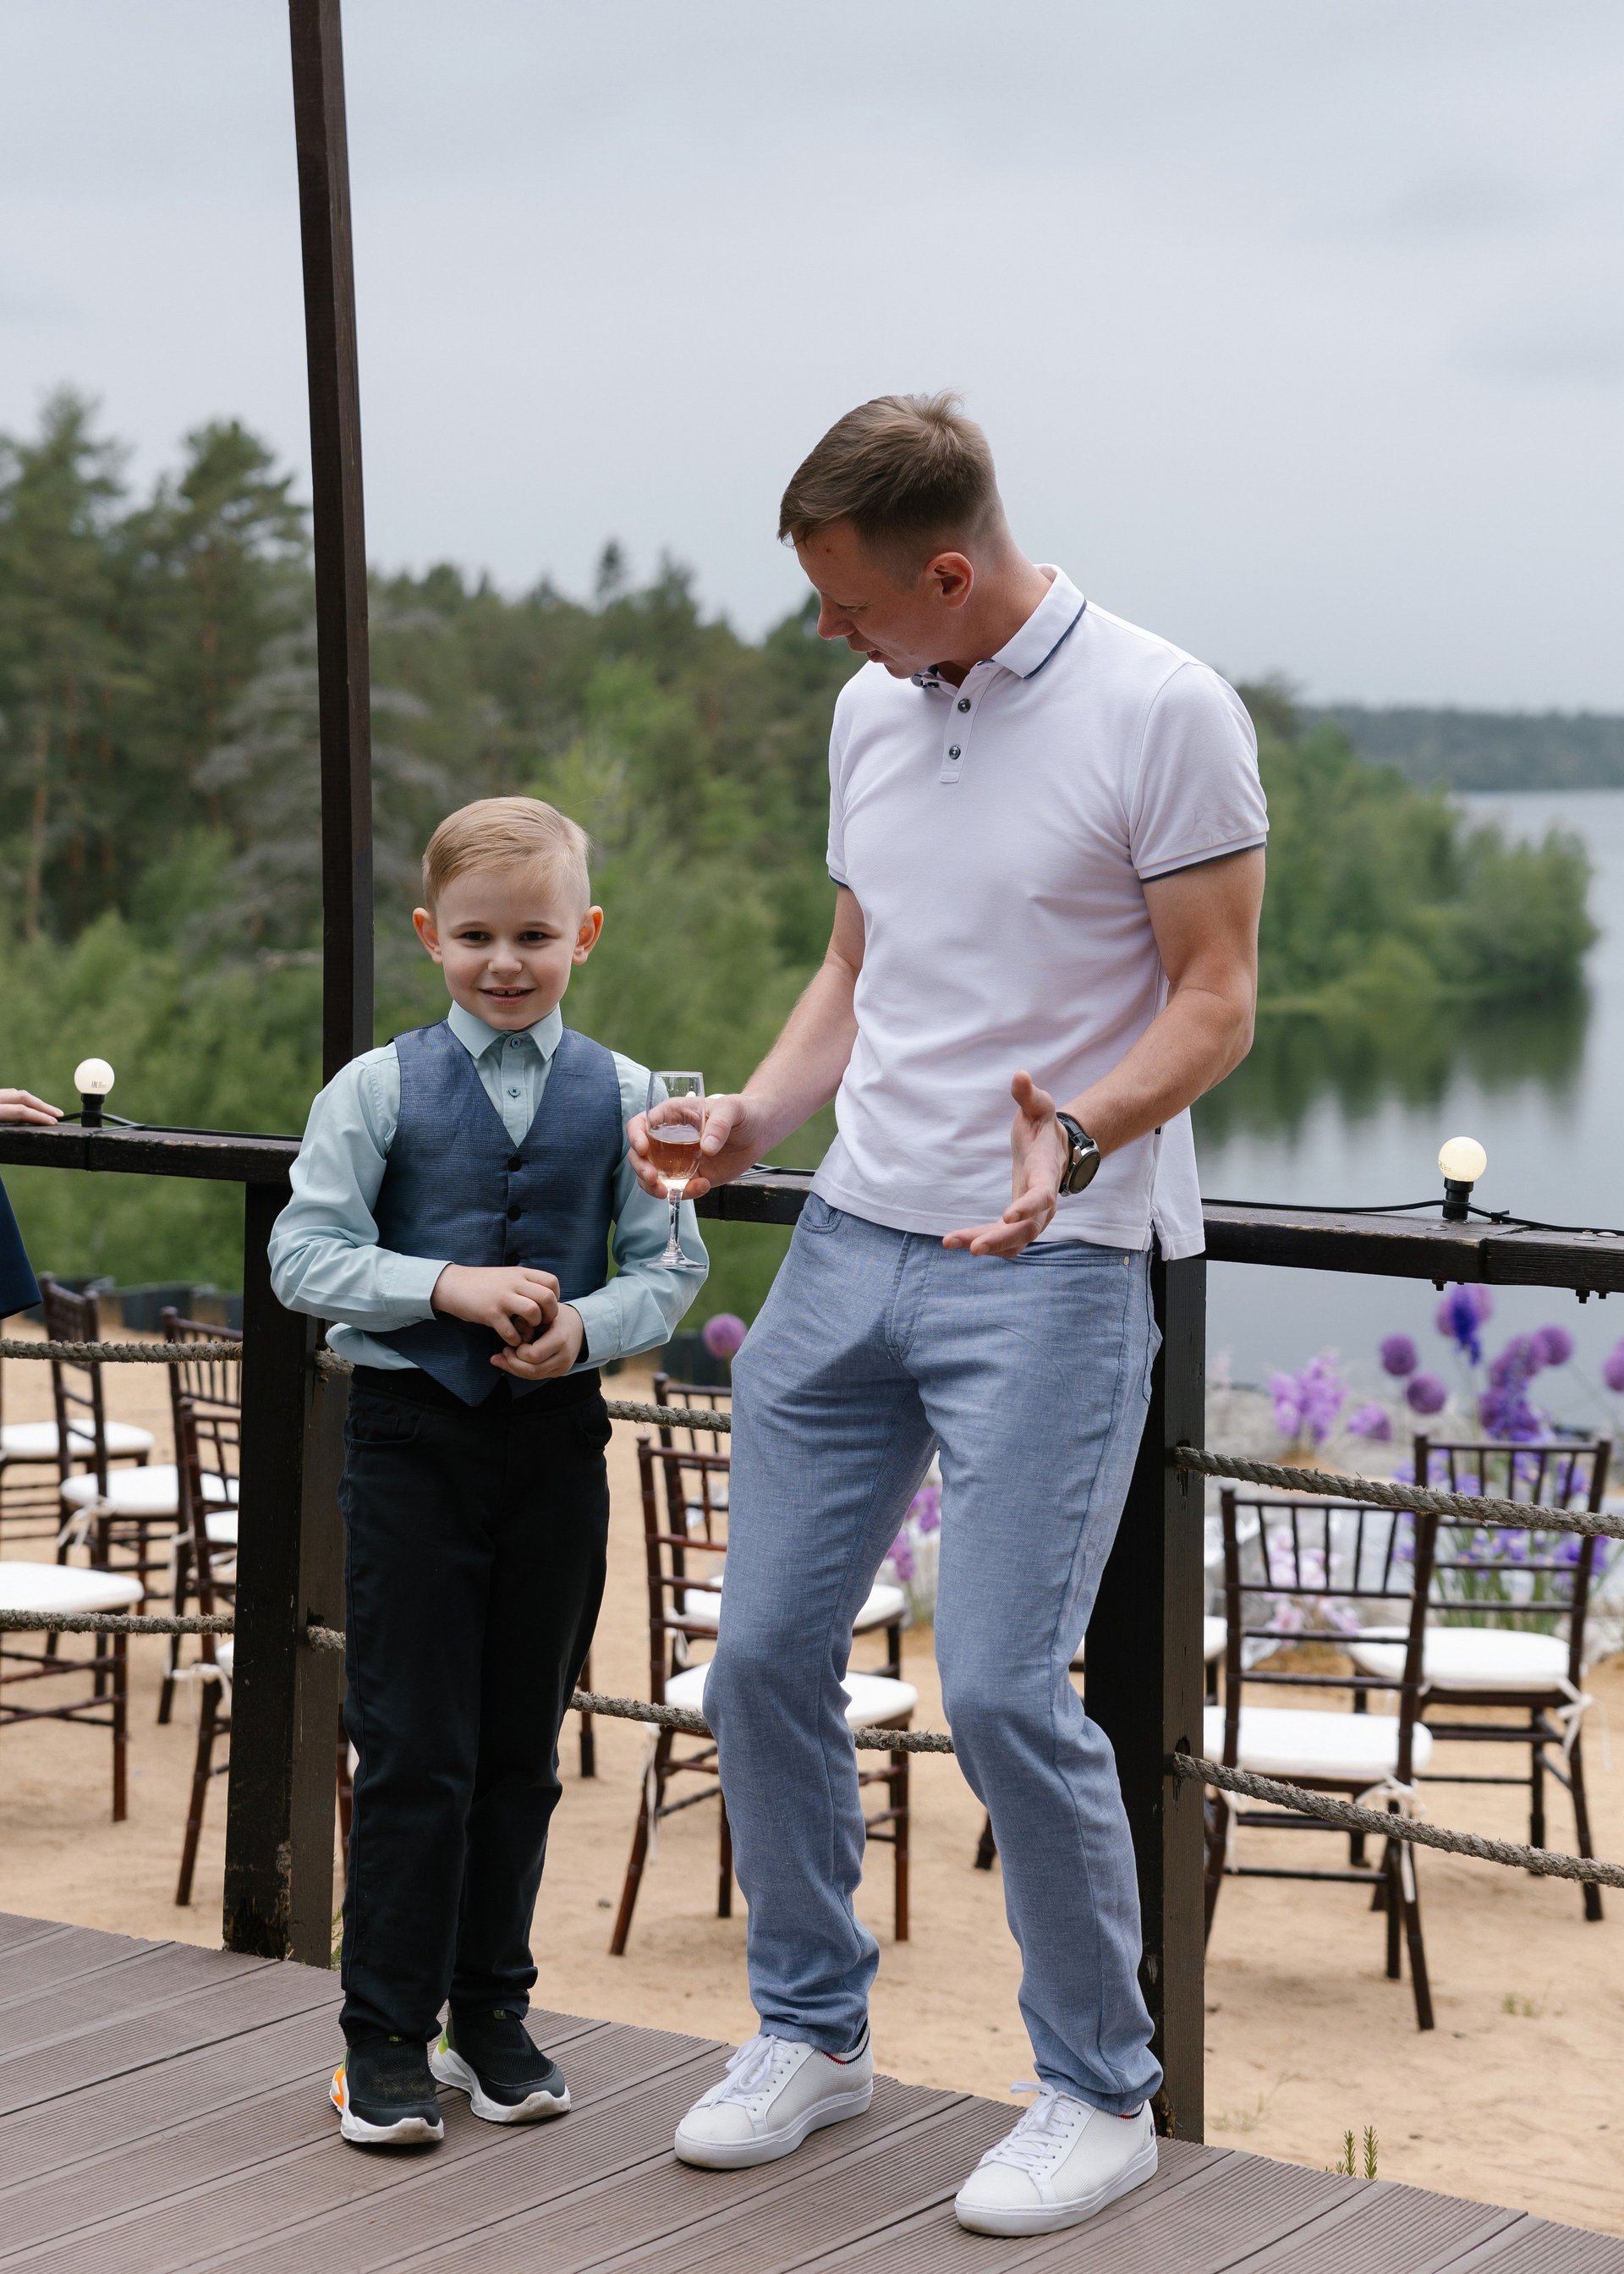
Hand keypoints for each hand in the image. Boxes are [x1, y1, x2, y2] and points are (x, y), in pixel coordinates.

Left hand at [0, 1089, 61, 1126]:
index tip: (53, 1122)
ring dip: (32, 1102)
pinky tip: (25, 1107)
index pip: (21, 1111)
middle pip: (22, 1097)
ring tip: (45, 1111)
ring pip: (14, 1093)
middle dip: (43, 1106)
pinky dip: (19, 1101)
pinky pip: (6, 1095)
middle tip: (58, 1114)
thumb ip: (14, 1119)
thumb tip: (28, 1121)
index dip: (40, 1116)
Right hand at [430, 1263, 559, 1345]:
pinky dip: (515, 1340)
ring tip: (526, 1330)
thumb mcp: (507, 1275)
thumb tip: (544, 1298)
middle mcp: (514, 1283)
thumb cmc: (482, 1284)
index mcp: (520, 1273)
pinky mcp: (490, 1313)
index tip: (546, 1307)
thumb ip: (525, 1283)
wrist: (452, 1284)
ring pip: (533, 1312)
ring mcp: (502, 1298)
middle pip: (547, 1297)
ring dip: (533, 1326)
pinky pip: (511, 1331)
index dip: (555, 1297)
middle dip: (550, 1315)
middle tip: (541, 1323)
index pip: (552, 1282)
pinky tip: (511, 1339)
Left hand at [493, 1303, 584, 1381]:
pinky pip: (537, 1376)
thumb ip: (525, 1322)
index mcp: (561, 1338)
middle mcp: (564, 1356)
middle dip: (513, 1363)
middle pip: (532, 1370)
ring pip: (533, 1376)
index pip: (533, 1355)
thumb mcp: (541, 1312)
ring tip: (503, 1358)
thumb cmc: (556, 1316)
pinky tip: (511, 1362)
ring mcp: (563, 1367)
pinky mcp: (559, 1372)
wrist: (579, 1326)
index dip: (518, 1351)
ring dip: (514, 1368)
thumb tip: (511, 1334)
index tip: (512, 1341)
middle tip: (504, 1351)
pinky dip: (522, 1370)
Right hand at [627, 1091, 763, 1202]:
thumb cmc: (741, 1112)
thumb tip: (706, 1148)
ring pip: (652, 1176)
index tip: (644, 1148)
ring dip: (653, 1187)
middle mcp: (668, 1138)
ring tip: (667, 1192)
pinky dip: (684, 1192)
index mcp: (671, 1115)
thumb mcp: (731, 1109)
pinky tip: (703, 1185)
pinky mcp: (690, 1175)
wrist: (758, 1132)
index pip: (642, 1124)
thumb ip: (719, 1124)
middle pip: (640, 1154)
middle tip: (652, 1178)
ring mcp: (677, 1159)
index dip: (636, 1136)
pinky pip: (678, 1188)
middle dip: (641, 1168)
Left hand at [943, 1071, 1068, 1258]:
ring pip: (1014, 1242)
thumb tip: (1020, 1075)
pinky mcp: (1020, 1223)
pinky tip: (955, 1242)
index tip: (1007, 1216)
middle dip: (1000, 1239)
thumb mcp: (1039, 1106)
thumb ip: (1029, 1095)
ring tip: (950, 1243)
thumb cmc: (1043, 1126)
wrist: (1056, 1149)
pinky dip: (983, 1242)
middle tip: (972, 1248)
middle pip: (1028, 1229)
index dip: (1028, 1207)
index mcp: (1047, 1173)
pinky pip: (1004, 1241)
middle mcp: (1046, 1202)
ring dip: (986, 1245)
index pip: (1042, 1195)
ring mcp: (1034, 1216)